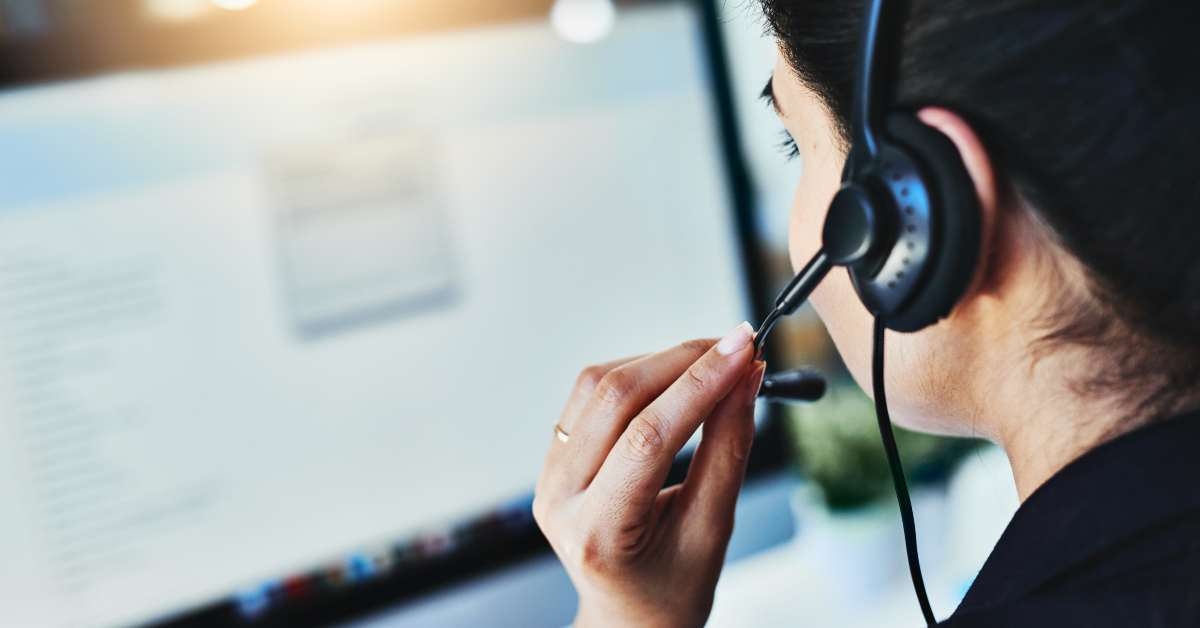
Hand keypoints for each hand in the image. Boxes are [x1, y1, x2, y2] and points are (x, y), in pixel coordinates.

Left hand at [533, 323, 765, 627]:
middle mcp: (559, 499)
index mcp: (596, 532)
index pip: (647, 438)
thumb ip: (728, 449)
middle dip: (683, 361)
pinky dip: (637, 374)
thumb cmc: (673, 587)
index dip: (700, 385)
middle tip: (738, 345)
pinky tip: (675, 377)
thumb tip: (745, 378)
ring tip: (713, 361)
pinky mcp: (554, 456)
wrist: (630, 616)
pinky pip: (589, 395)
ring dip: (660, 361)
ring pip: (598, 386)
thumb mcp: (712, 528)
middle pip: (616, 399)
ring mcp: (548, 475)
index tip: (744, 350)